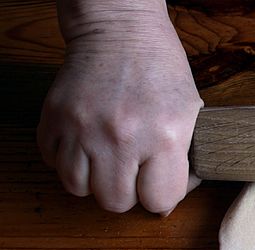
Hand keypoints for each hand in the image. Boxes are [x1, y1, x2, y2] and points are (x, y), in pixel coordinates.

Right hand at [37, 7, 202, 214]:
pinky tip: (84, 146)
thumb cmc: (160, 70)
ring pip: (79, 188)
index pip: (159, 201)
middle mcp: (122, 136)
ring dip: (92, 181)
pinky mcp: (55, 117)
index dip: (161, 198)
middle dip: (125, 194)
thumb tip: (168, 203)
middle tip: (131, 173)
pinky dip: (67, 161)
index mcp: (165, 137)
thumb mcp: (190, 114)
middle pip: (115, 202)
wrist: (121, 30)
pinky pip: (53, 163)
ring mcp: (83, 127)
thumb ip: (183, 161)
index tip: (159, 184)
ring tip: (106, 161)